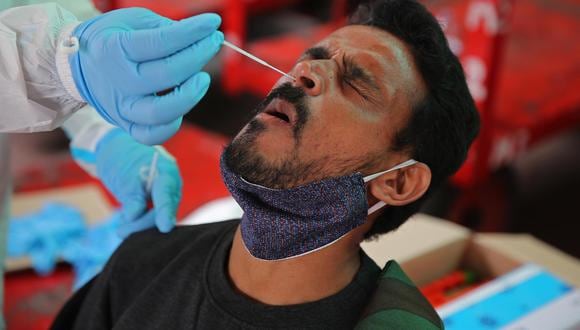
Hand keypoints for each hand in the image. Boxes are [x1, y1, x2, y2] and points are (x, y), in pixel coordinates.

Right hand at [70, 8, 223, 144]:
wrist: (77, 66)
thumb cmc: (111, 40)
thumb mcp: (130, 21)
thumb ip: (163, 28)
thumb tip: (198, 36)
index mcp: (115, 49)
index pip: (162, 42)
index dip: (193, 32)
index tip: (212, 23)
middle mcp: (119, 81)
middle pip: (168, 74)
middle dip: (199, 55)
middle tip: (214, 42)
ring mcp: (122, 107)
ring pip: (161, 112)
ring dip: (190, 95)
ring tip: (202, 79)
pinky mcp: (127, 125)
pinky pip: (152, 135)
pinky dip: (172, 125)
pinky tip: (183, 105)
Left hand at [95, 129, 182, 236]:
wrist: (118, 150)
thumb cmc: (122, 158)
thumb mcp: (124, 177)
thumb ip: (131, 197)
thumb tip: (135, 216)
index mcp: (166, 171)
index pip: (166, 194)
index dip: (165, 212)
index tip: (164, 227)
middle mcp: (171, 183)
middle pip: (164, 209)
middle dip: (143, 223)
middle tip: (121, 231)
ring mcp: (167, 192)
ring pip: (158, 214)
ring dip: (140, 223)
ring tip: (121, 226)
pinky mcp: (159, 200)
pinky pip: (154, 214)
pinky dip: (140, 219)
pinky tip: (126, 220)